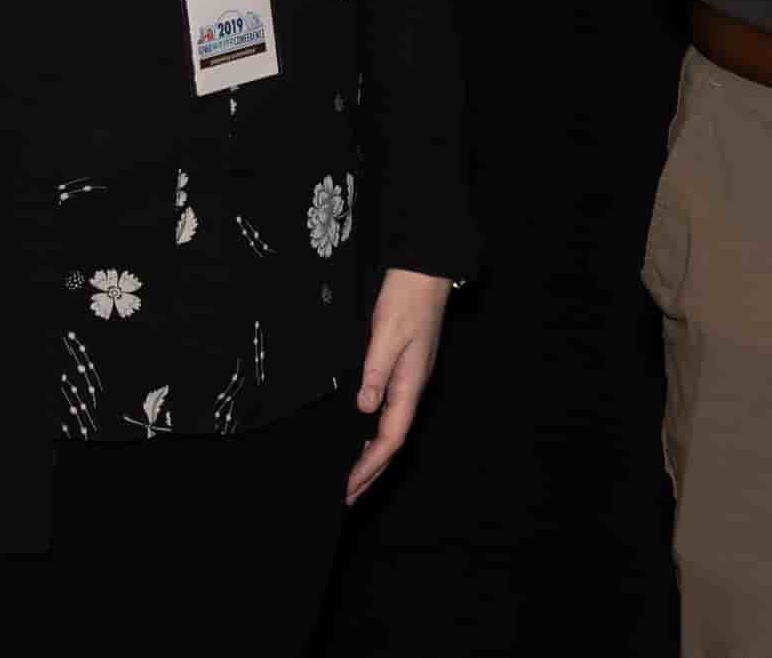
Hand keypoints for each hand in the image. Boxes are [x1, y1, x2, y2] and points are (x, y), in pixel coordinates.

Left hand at [347, 268, 454, 502]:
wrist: (425, 271)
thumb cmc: (406, 300)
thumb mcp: (387, 335)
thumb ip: (374, 373)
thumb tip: (364, 409)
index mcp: (410, 384)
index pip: (390, 437)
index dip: (369, 465)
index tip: (348, 488)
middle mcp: (411, 387)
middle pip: (392, 441)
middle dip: (371, 472)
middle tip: (346, 499)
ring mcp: (408, 379)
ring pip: (390, 429)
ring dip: (371, 456)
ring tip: (350, 478)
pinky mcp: (402, 370)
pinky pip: (387, 413)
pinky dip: (371, 433)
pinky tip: (358, 436)